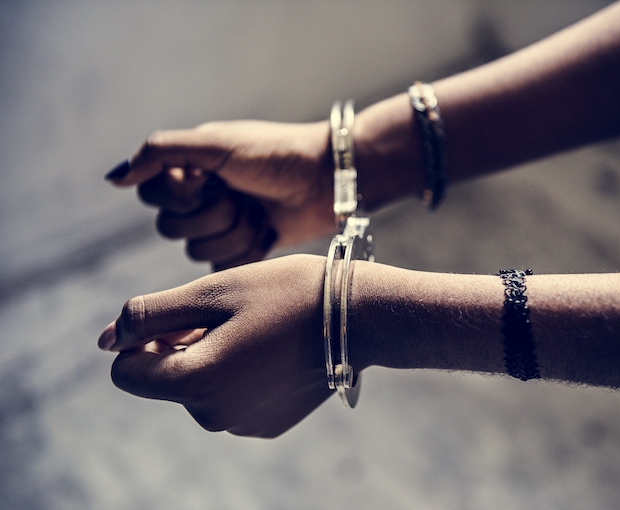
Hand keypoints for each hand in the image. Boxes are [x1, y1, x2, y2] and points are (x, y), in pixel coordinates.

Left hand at [98, 254, 333, 437]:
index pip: (126, 372)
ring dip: (211, 358)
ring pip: (199, 388)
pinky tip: (272, 350)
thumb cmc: (284, 294)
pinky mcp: (268, 425)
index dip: (144, 338)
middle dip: (181, 346)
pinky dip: (238, 375)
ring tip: (256, 330)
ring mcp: (244, 426)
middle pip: (166, 379)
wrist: (357, 316)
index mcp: (195, 383)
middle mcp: (214, 417)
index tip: (183, 315)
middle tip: (230, 316)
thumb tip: (106, 341)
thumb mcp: (211, 293)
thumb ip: (149, 316)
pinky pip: (230, 399)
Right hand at [106, 121, 336, 269]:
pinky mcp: (242, 252)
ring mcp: (221, 227)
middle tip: (243, 196)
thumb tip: (113, 179)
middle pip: (172, 228)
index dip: (180, 196)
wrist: (327, 181)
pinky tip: (267, 232)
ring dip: (235, 231)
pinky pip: (222, 268)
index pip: (152, 196)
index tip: (210, 181)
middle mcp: (200, 199)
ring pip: (198, 251)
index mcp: (189, 170)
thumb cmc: (275, 154)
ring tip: (260, 212)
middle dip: (214, 214)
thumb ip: (160, 153)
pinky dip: (247, 250)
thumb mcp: (215, 144)